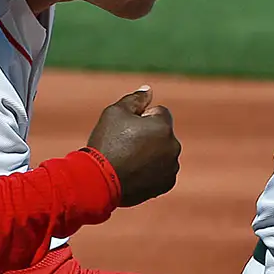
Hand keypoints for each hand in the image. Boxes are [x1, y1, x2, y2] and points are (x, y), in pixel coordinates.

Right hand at [85, 87, 179, 206]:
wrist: (100, 180)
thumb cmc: (107, 143)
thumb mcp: (115, 113)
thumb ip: (135, 99)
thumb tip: (148, 89)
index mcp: (163, 126)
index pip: (159, 112)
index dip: (141, 118)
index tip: (126, 130)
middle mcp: (173, 146)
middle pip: (162, 134)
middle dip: (149, 136)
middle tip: (125, 146)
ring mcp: (172, 167)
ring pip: (163, 153)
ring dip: (151, 154)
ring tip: (128, 161)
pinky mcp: (167, 184)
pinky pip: (162, 172)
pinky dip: (152, 171)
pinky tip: (134, 174)